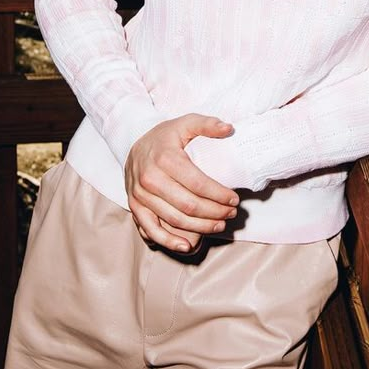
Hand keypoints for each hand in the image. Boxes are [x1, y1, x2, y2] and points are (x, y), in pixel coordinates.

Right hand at [124, 113, 238, 253]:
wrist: (133, 143)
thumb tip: (229, 129)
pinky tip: (187, 246)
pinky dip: (169, 241)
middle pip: (188, 205)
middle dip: (214, 213)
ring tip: (219, 225)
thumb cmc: (165, 135)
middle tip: (231, 213)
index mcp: (165, 158)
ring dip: (200, 228)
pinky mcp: (135, 207)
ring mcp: (140, 195)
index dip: (219, 195)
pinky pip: (151, 230)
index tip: (235, 199)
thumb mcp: (186, 122)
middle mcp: (150, 178)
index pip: (198, 184)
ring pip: (174, 220)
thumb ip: (208, 124)